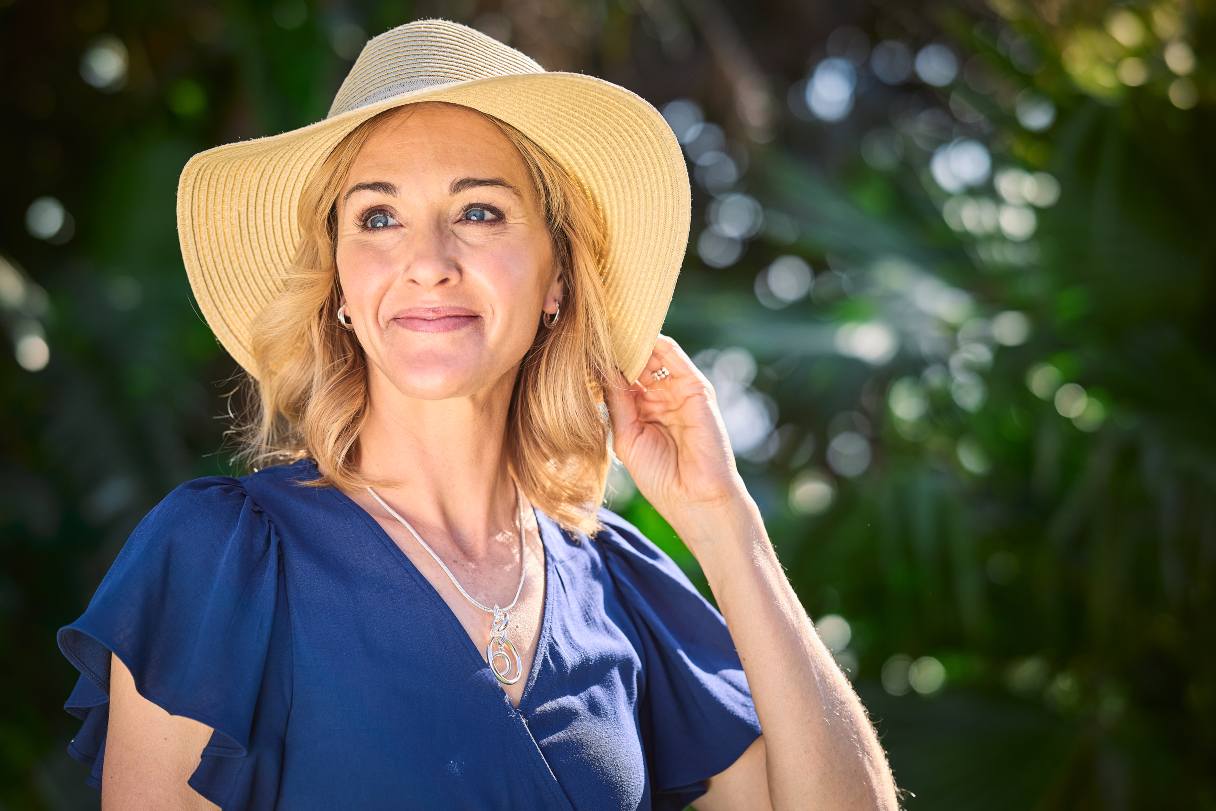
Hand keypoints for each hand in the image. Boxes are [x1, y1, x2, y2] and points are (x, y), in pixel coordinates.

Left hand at [601, 334, 749, 545]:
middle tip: (590, 327)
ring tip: (608, 324)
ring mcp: (678, 391)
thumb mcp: (626, 436)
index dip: (603, 364)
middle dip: (616, 347)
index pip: (620, 378)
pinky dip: (656, 343)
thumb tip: (601, 369)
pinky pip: (674, 358)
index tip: (578, 346)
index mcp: (641, 412)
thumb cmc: (660, 477)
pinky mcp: (695, 388)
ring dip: (633, 340)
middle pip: (636, 362)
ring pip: (654, 355)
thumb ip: (617, 402)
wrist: (695, 498)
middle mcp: (660, 398)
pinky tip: (634, 333)